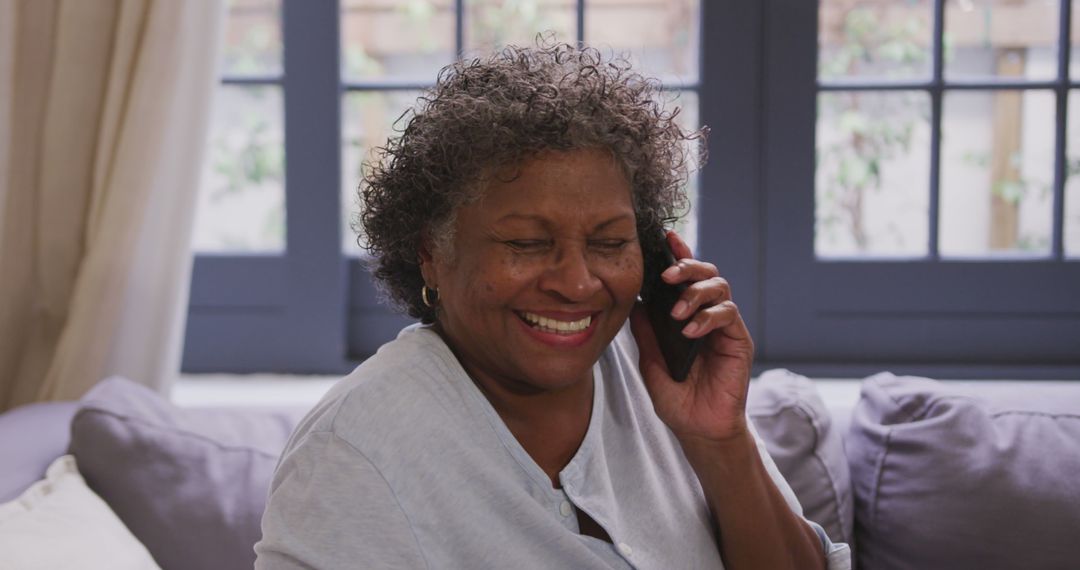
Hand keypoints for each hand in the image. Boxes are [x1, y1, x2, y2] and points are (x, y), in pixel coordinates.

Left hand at [629, 231, 753, 444]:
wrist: (699, 429)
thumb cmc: (677, 398)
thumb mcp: (651, 363)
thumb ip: (646, 333)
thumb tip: (633, 303)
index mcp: (687, 316)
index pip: (686, 279)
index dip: (680, 255)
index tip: (666, 238)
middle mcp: (708, 316)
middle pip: (707, 273)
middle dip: (688, 266)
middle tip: (667, 274)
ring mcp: (725, 328)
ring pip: (720, 287)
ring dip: (696, 292)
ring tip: (677, 312)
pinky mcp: (739, 341)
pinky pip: (728, 314)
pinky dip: (708, 317)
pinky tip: (690, 331)